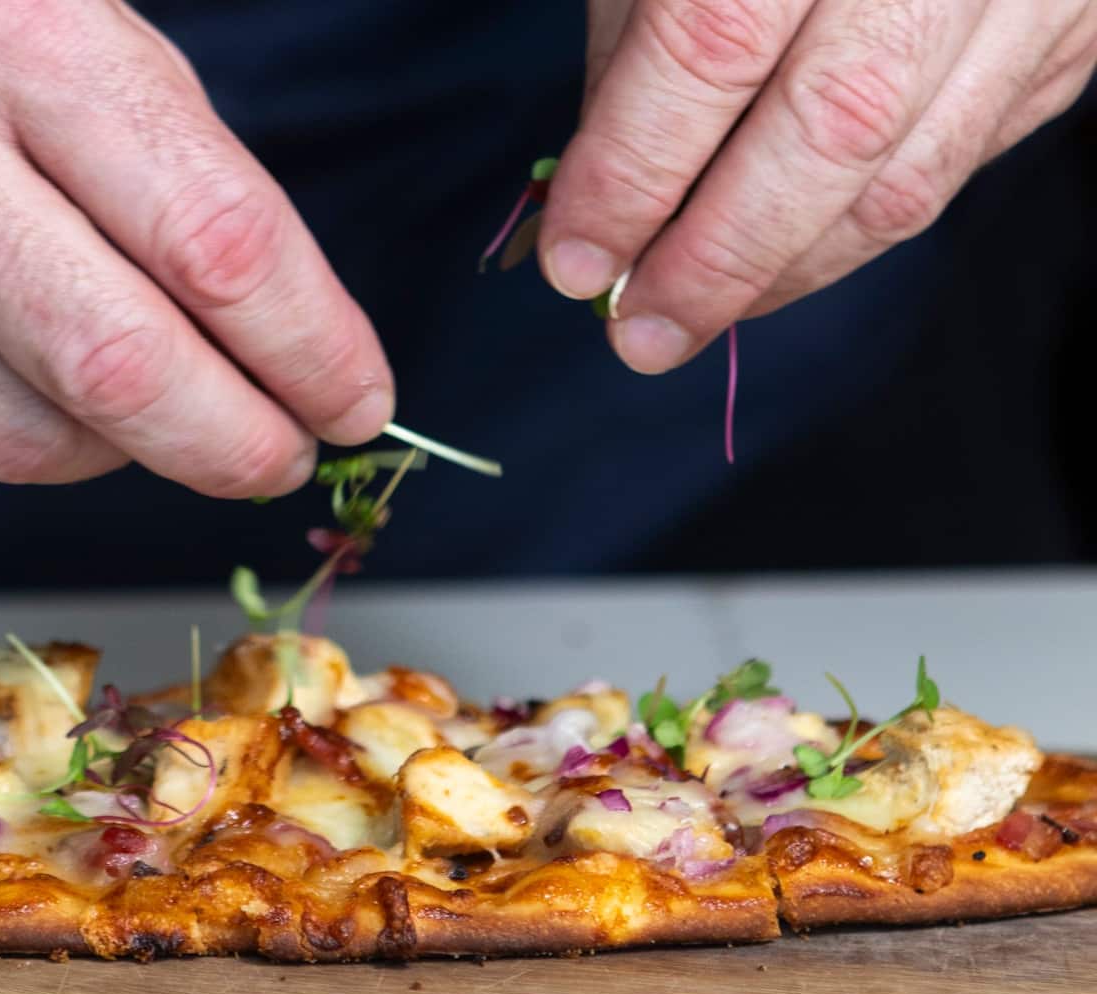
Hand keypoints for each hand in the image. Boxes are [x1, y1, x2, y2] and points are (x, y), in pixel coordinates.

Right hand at [0, 0, 392, 495]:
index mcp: (11, 29)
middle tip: (275, 453)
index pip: (216, 240)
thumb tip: (292, 352)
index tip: (353, 398)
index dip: (313, 348)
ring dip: (107, 443)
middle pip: (119, 370)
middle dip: (233, 441)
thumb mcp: (63, 21)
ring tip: (117, 390)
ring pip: (20, 440)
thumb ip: (181, 172)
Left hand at [541, 0, 1096, 372]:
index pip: (714, 44)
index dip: (636, 169)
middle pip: (831, 129)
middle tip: (636, 331)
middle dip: (717, 258)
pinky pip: (962, 161)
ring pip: (909, 173)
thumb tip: (602, 196)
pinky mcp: (1076, 32)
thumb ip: (637, 44)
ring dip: (788, 270)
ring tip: (696, 313)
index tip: (576, 258)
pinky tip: (785, 260)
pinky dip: (859, 229)